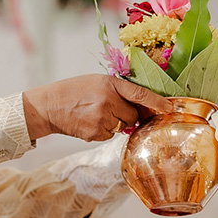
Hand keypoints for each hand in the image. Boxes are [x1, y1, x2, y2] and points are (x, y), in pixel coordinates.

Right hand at [23, 75, 173, 141]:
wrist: (49, 106)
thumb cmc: (73, 92)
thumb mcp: (97, 82)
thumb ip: (118, 91)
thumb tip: (140, 107)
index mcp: (110, 84)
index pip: (140, 94)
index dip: (157, 102)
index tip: (169, 108)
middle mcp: (108, 101)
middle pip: (133, 115)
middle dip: (127, 114)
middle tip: (110, 108)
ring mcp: (102, 119)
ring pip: (122, 126)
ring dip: (114, 123)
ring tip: (94, 114)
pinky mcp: (96, 133)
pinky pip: (111, 135)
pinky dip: (104, 131)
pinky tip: (90, 122)